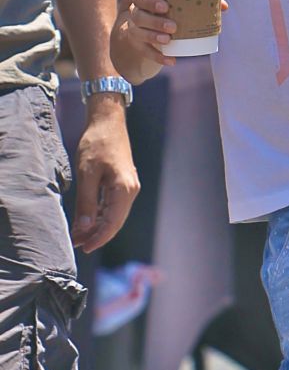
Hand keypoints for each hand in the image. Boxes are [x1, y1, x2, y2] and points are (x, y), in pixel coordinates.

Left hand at [71, 101, 139, 252]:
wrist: (108, 121)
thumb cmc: (96, 144)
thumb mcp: (86, 174)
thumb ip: (86, 203)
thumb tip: (84, 229)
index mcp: (124, 189)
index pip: (112, 223)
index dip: (98, 238)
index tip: (82, 248)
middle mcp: (130, 190)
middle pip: (115, 222)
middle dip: (96, 235)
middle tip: (76, 244)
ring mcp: (129, 186)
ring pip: (114, 214)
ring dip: (97, 226)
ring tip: (78, 234)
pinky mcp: (123, 182)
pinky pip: (113, 205)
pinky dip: (100, 214)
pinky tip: (87, 219)